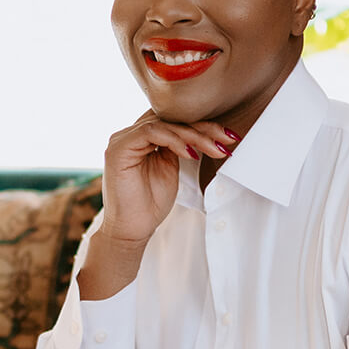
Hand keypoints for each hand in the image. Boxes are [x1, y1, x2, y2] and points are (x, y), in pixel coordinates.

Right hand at [77, 113, 236, 300]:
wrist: (133, 230)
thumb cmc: (150, 203)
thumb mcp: (171, 168)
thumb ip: (179, 147)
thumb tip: (202, 133)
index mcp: (143, 138)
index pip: (175, 121)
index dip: (204, 126)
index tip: (229, 137)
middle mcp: (131, 134)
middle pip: (171, 118)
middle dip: (204, 128)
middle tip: (228, 139)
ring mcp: (123, 139)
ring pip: (164, 123)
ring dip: (194, 135)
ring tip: (214, 149)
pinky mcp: (118, 148)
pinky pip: (150, 133)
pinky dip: (174, 141)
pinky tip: (191, 154)